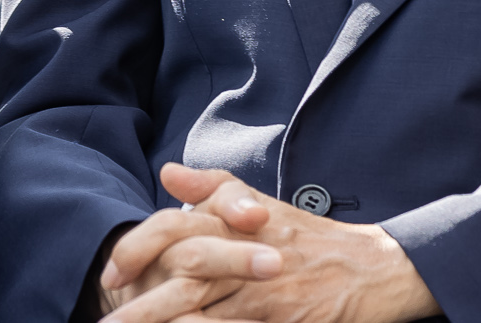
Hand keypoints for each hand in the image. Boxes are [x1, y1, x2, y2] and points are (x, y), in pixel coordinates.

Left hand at [99, 164, 435, 322]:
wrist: (375, 269)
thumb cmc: (312, 239)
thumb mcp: (263, 204)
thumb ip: (212, 189)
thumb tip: (168, 172)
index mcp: (236, 223)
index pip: (176, 228)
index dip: (139, 248)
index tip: (110, 273)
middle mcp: (246, 256)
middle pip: (182, 279)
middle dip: (140, 306)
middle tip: (105, 321)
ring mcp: (266, 295)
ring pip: (204, 315)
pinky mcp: (284, 322)